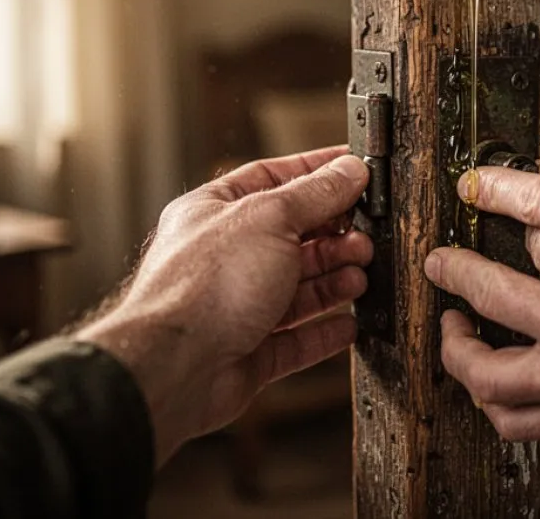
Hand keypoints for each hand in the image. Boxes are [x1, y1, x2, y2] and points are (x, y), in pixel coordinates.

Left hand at [77, 146, 371, 464]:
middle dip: (333, 237)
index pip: (273, 179)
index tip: (356, 173)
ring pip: (297, 289)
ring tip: (361, 277)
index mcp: (215, 211)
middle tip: (365, 239)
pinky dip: (324, 333)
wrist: (173, 367)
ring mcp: (235, 306)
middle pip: (292, 237)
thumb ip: (316, 194)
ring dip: (334, 282)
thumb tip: (350, 170)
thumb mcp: (271, 218)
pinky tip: (349, 325)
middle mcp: (223, 257)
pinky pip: (294, 340)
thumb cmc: (203, 285)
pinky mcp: (247, 353)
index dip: (317, 174)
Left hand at [424, 153, 539, 442]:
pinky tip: (477, 379)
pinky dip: (486, 398)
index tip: (471, 188)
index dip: (490, 187)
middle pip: (503, 262)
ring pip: (484, 348)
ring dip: (453, 333)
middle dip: (468, 258)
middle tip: (446, 258)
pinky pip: (511, 411)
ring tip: (447, 313)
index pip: (531, 196)